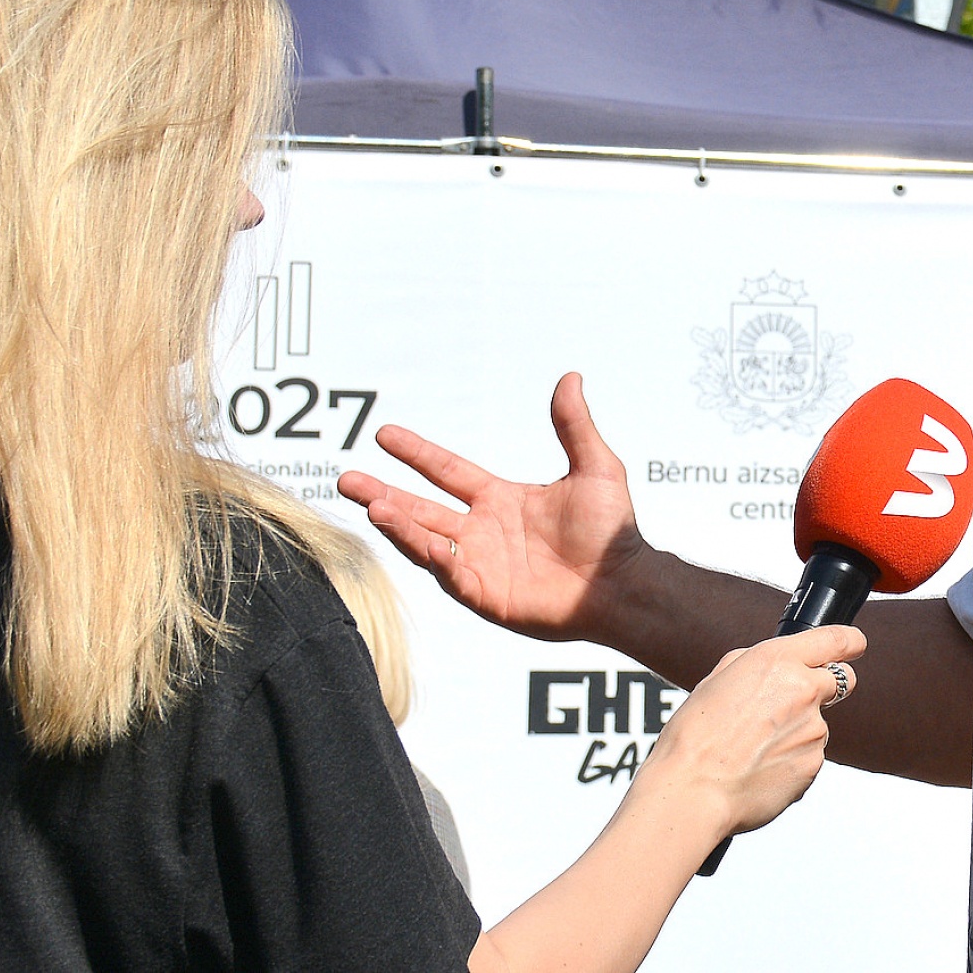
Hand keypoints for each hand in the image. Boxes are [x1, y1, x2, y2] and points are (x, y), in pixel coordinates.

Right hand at [337, 372, 650, 643]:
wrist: (625, 583)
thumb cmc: (613, 532)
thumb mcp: (594, 467)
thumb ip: (574, 425)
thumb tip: (570, 377)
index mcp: (501, 500)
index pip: (447, 472)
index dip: (416, 454)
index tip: (384, 434)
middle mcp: (483, 531)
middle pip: (422, 509)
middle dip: (384, 495)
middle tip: (347, 480)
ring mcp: (481, 565)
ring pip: (426, 541)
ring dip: (398, 525)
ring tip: (371, 505)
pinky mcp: (487, 596)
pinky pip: (450, 575)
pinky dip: (432, 557)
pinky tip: (416, 538)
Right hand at [640, 626, 866, 837]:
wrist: (694, 789)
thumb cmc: (696, 737)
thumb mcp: (717, 680)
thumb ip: (755, 665)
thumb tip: (773, 668)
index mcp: (776, 661)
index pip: (836, 639)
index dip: (850, 642)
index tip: (854, 645)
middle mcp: (802, 689)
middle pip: (842, 680)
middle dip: (825, 687)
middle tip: (792, 705)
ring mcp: (813, 729)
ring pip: (818, 723)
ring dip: (798, 731)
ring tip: (755, 747)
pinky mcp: (814, 764)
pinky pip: (809, 756)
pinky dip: (792, 760)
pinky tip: (761, 767)